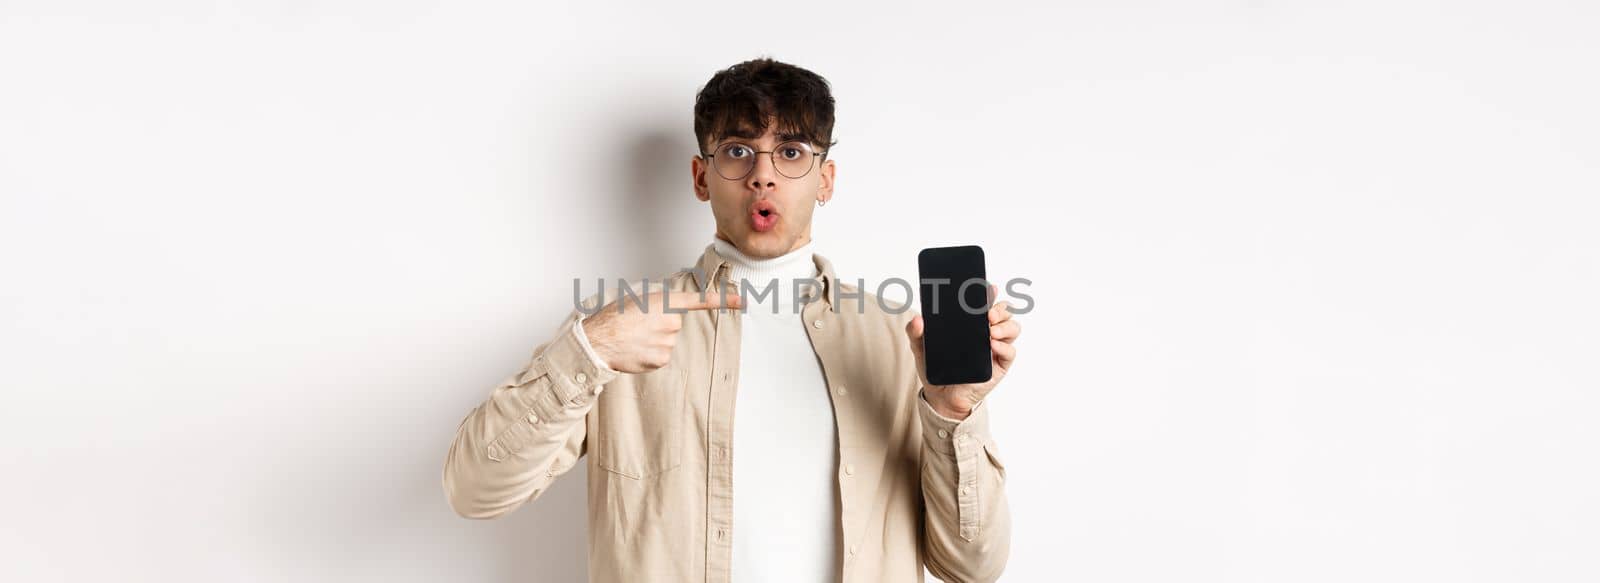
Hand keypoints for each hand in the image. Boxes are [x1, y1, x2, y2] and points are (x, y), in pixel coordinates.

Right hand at [583, 290, 741, 373]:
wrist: (598, 341)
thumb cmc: (613, 318)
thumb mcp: (637, 298)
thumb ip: (659, 300)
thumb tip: (672, 307)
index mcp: (664, 302)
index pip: (700, 300)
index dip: (723, 299)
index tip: (742, 301)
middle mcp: (671, 322)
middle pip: (675, 323)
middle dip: (661, 324)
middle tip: (638, 324)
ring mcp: (668, 343)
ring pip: (668, 340)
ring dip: (654, 339)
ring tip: (634, 337)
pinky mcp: (662, 359)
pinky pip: (661, 354)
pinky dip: (650, 352)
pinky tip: (636, 349)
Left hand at [905, 284, 1019, 419]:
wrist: (941, 396)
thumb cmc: (936, 369)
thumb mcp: (921, 348)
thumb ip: (915, 332)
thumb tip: (918, 319)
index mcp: (972, 324)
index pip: (985, 303)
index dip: (990, 293)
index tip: (989, 287)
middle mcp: (988, 332)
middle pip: (1004, 312)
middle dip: (1000, 308)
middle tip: (988, 314)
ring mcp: (996, 348)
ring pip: (1013, 328)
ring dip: (1005, 325)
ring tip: (991, 331)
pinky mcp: (1000, 365)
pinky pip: (1011, 351)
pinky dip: (1004, 346)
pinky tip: (992, 346)